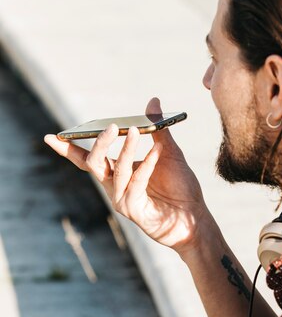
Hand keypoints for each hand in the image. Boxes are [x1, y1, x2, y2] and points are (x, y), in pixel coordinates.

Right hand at [44, 98, 210, 254]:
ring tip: (137, 132)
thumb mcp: (169, 152)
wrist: (194, 216)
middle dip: (100, 143)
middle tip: (113, 127)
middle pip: (94, 163)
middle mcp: (115, 186)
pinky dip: (146, 166)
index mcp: (117, 172)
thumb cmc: (180, 187)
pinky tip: (157, 152)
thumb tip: (152, 100)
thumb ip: (157, 128)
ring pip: (115, 171)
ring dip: (126, 150)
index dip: (67, 149)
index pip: (87, 159)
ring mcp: (122, 199)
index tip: (51, 136)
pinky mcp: (133, 210)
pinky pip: (135, 183)